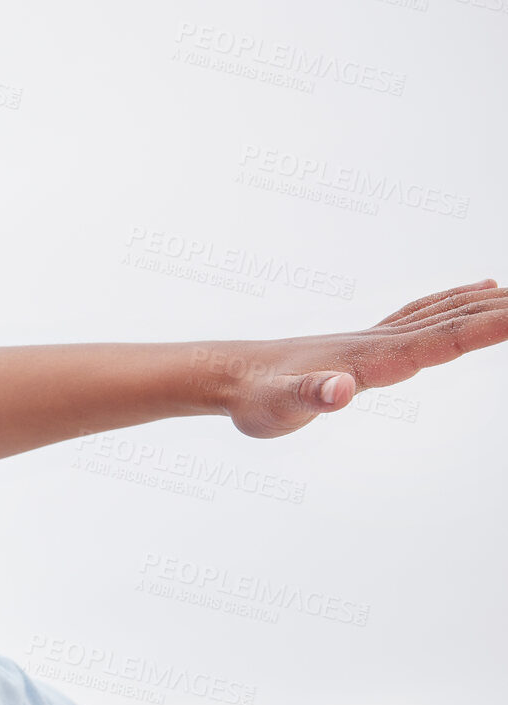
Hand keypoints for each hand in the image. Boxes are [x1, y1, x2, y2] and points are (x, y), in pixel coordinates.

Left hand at [212, 279, 507, 437]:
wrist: (227, 375)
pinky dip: (455, 302)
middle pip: (453, 318)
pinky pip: (423, 316)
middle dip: (500, 310)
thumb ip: (309, 397)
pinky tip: (472, 293)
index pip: (440, 340)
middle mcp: (378, 342)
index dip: (486, 328)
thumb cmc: (252, 398)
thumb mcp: (277, 407)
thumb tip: (340, 390)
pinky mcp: (365, 344)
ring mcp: (373, 339)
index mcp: (369, 359)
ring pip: (443, 311)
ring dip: (487, 300)